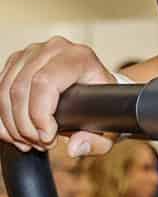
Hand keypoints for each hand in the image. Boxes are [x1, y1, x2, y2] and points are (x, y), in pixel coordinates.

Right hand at [0, 37, 116, 154]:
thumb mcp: (109, 126)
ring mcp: (32, 53)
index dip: (39, 114)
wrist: (97, 89)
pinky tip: (15, 134)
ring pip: (5, 91)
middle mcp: (54, 49)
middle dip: (25, 125)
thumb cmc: (103, 105)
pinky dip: (3, 118)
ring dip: (12, 124)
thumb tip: (75, 148)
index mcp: (80, 57)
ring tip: (30, 141)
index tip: (47, 138)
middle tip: (40, 144)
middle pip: (21, 89)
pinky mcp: (16, 62)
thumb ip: (96, 141)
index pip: (45, 82)